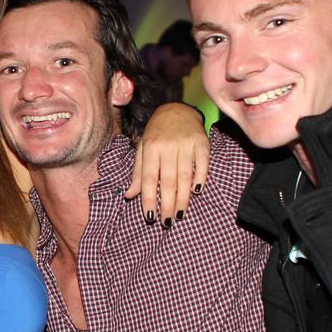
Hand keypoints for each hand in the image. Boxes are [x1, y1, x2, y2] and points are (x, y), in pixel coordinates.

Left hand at [125, 103, 208, 225]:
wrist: (176, 110)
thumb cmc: (156, 134)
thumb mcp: (142, 150)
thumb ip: (138, 173)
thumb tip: (129, 195)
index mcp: (150, 148)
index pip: (148, 178)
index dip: (149, 198)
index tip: (149, 216)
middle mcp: (167, 146)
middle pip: (168, 180)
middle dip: (167, 203)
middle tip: (167, 221)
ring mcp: (185, 143)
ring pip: (185, 175)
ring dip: (183, 197)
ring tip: (180, 214)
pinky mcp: (202, 142)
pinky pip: (202, 163)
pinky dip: (200, 178)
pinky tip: (197, 192)